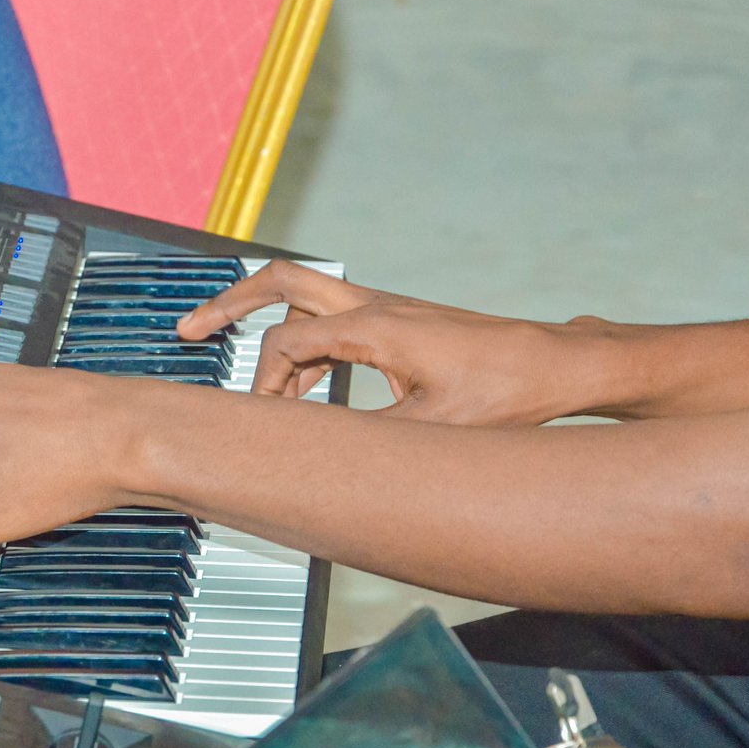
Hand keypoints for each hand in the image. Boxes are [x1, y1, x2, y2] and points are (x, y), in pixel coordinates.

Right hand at [177, 258, 605, 425]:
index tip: (255, 422)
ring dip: (269, 335)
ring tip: (250, 388)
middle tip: (190, 331)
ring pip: (305, 299)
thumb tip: (318, 466)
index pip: (289, 340)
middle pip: (282, 282)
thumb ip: (367, 442)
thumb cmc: (507, 392)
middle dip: (230, 304)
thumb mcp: (432, 432)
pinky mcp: (397, 324)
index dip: (262, 382)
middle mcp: (375, 308)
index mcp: (376, 328)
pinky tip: (303, 391)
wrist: (557, 364)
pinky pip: (331, 322)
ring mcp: (386, 311)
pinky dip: (305, 349)